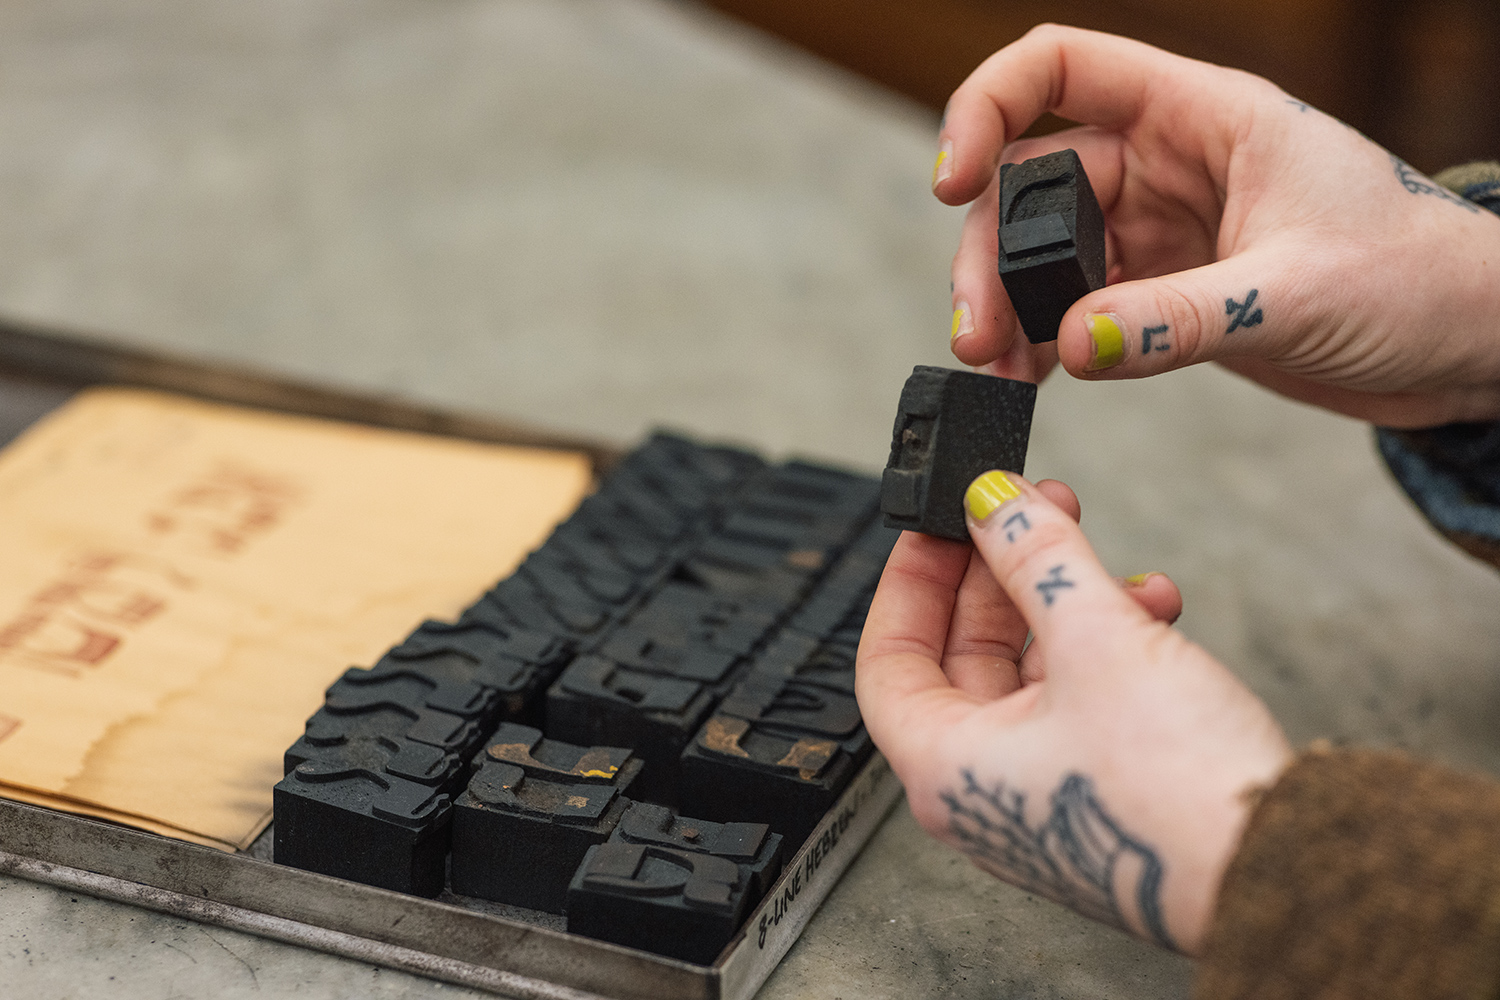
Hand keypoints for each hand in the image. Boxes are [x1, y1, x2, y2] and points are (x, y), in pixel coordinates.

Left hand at [855, 472, 1290, 953]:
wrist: (1282, 871)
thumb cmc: (1174, 792)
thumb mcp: (1095, 641)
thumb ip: (1039, 558)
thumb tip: (995, 502)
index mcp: (944, 768)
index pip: (889, 658)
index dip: (910, 582)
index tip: (940, 528)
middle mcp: (982, 792)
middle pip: (964, 658)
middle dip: (1003, 576)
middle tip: (1028, 514)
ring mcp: (1043, 796)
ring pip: (1033, 674)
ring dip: (1068, 605)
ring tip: (1105, 556)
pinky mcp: (1102, 792)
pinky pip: (1083, 700)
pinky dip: (1109, 647)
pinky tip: (1154, 606)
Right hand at [935, 25, 1499, 426]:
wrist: (1469, 343)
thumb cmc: (1418, 280)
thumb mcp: (1297, 291)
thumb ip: (1181, 318)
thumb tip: (1073, 343)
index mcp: (1203, 116)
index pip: (1063, 69)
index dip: (987, 106)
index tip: (952, 182)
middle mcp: (1170, 163)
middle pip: (1033, 179)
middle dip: (990, 253)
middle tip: (977, 332)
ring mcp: (1164, 229)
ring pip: (1045, 252)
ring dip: (1007, 306)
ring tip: (995, 370)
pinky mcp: (1166, 291)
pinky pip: (1078, 307)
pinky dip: (1044, 343)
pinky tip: (1029, 379)